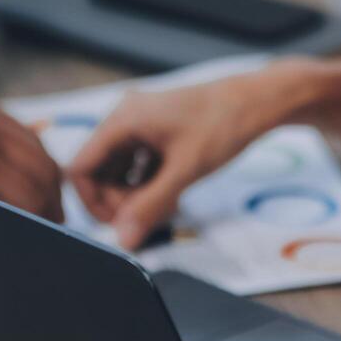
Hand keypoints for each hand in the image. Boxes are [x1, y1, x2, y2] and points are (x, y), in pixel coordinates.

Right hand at [68, 68, 305, 248]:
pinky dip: (149, 185)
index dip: (93, 202)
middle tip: (150, 217)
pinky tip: (172, 195)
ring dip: (135, 195)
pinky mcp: (157, 133)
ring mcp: (141, 125)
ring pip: (119, 171)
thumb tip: (124, 238)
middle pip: (99, 172)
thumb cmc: (225, 124)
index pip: (81, 168)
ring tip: (165, 206)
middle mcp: (126, 119)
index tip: (119, 223)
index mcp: (123, 120)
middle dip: (119, 201)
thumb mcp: (185, 171)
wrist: (259, 101)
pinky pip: (138, 165)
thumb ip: (151, 206)